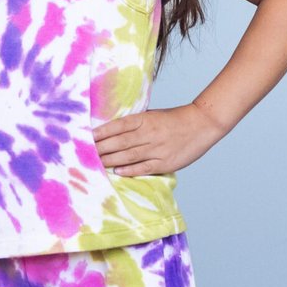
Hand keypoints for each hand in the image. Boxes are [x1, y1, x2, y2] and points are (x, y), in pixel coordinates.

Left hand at [91, 103, 222, 177]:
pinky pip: (144, 167)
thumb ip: (135, 122)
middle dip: (101, 148)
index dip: (101, 132)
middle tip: (84, 154)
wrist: (202, 124)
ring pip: (129, 155)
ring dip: (111, 160)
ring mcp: (157, 149)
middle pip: (120, 142)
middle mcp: (149, 133)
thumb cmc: (174, 119)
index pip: (118, 125)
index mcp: (145, 119)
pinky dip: (130, 170)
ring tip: (96, 163)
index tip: (86, 136)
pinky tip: (117, 172)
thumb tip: (112, 129)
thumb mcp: (153, 115)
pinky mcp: (165, 162)